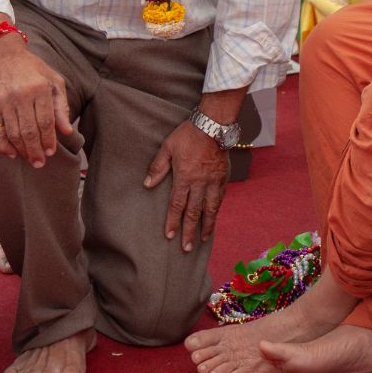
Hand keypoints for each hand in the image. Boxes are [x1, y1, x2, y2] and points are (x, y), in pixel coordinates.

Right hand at [0, 42, 79, 165]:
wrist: (4, 56)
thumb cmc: (34, 70)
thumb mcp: (54, 81)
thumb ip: (61, 106)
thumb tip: (67, 131)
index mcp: (39, 88)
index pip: (45, 121)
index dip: (48, 140)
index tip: (51, 152)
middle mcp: (20, 95)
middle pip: (28, 131)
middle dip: (35, 150)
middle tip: (40, 163)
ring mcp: (4, 102)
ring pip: (13, 133)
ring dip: (22, 150)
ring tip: (30, 159)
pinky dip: (3, 146)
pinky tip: (12, 154)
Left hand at [145, 120, 228, 252]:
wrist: (213, 124)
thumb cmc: (188, 134)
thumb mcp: (168, 147)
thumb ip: (158, 167)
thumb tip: (147, 184)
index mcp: (185, 177)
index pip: (177, 205)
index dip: (173, 221)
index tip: (169, 236)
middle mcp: (200, 183)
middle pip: (194, 212)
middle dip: (189, 231)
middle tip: (186, 248)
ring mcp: (214, 181)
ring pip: (210, 208)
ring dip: (207, 225)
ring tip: (203, 238)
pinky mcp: (223, 177)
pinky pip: (220, 198)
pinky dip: (216, 210)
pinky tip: (214, 216)